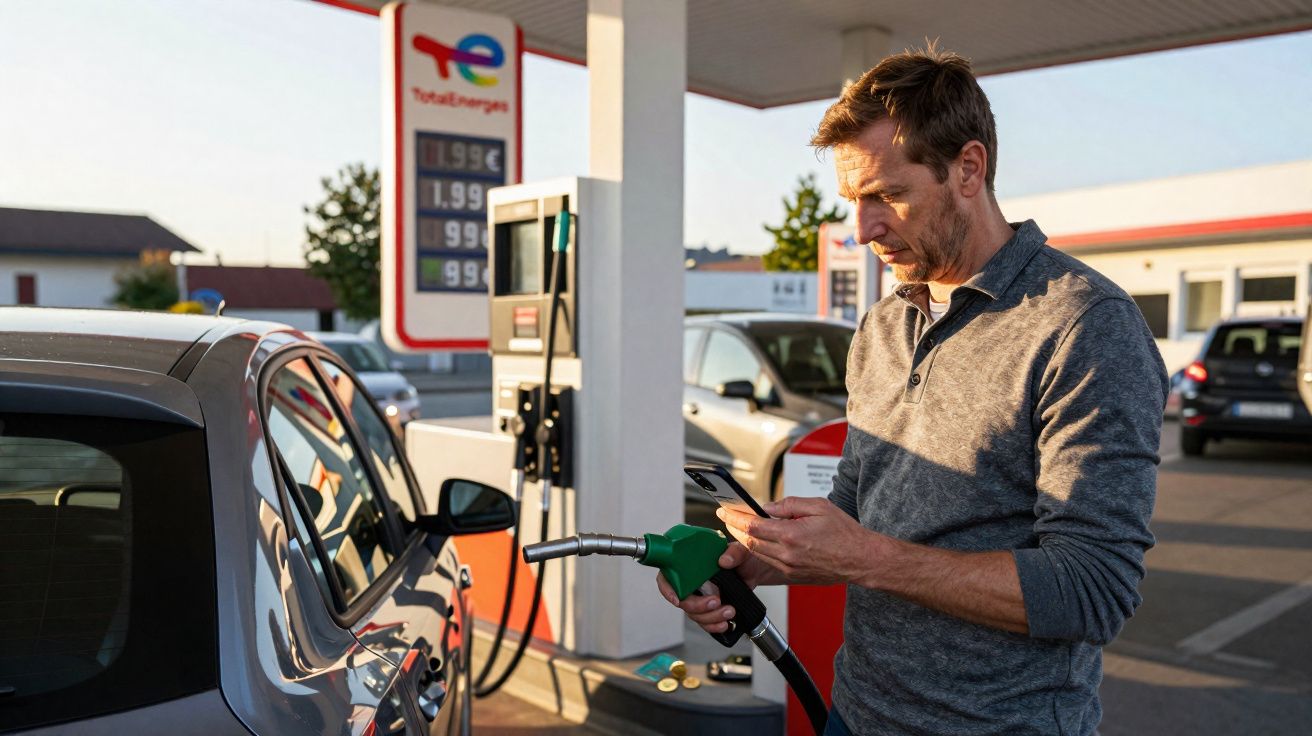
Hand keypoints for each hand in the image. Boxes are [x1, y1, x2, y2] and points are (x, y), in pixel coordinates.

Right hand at [655, 542, 774, 633]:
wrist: (756, 572)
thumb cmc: (744, 558)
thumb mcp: (742, 550)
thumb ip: (734, 552)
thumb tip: (724, 560)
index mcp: (691, 564)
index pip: (667, 576)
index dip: (668, 589)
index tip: (677, 599)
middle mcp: (692, 582)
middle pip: (682, 601)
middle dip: (697, 606)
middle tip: (716, 601)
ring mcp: (700, 597)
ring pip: (694, 615)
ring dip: (710, 617)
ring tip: (730, 610)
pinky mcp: (709, 609)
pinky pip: (705, 623)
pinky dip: (714, 626)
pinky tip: (725, 623)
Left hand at [718, 496, 883, 585]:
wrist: (861, 560)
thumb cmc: (845, 533)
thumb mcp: (819, 506)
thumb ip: (789, 505)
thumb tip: (768, 507)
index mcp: (792, 535)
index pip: (752, 526)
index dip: (734, 517)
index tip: (724, 511)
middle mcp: (787, 554)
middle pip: (749, 542)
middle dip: (734, 529)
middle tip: (727, 517)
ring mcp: (789, 568)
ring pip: (757, 554)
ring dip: (745, 541)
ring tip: (740, 527)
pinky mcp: (792, 576)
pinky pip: (769, 562)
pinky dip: (760, 551)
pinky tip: (759, 541)